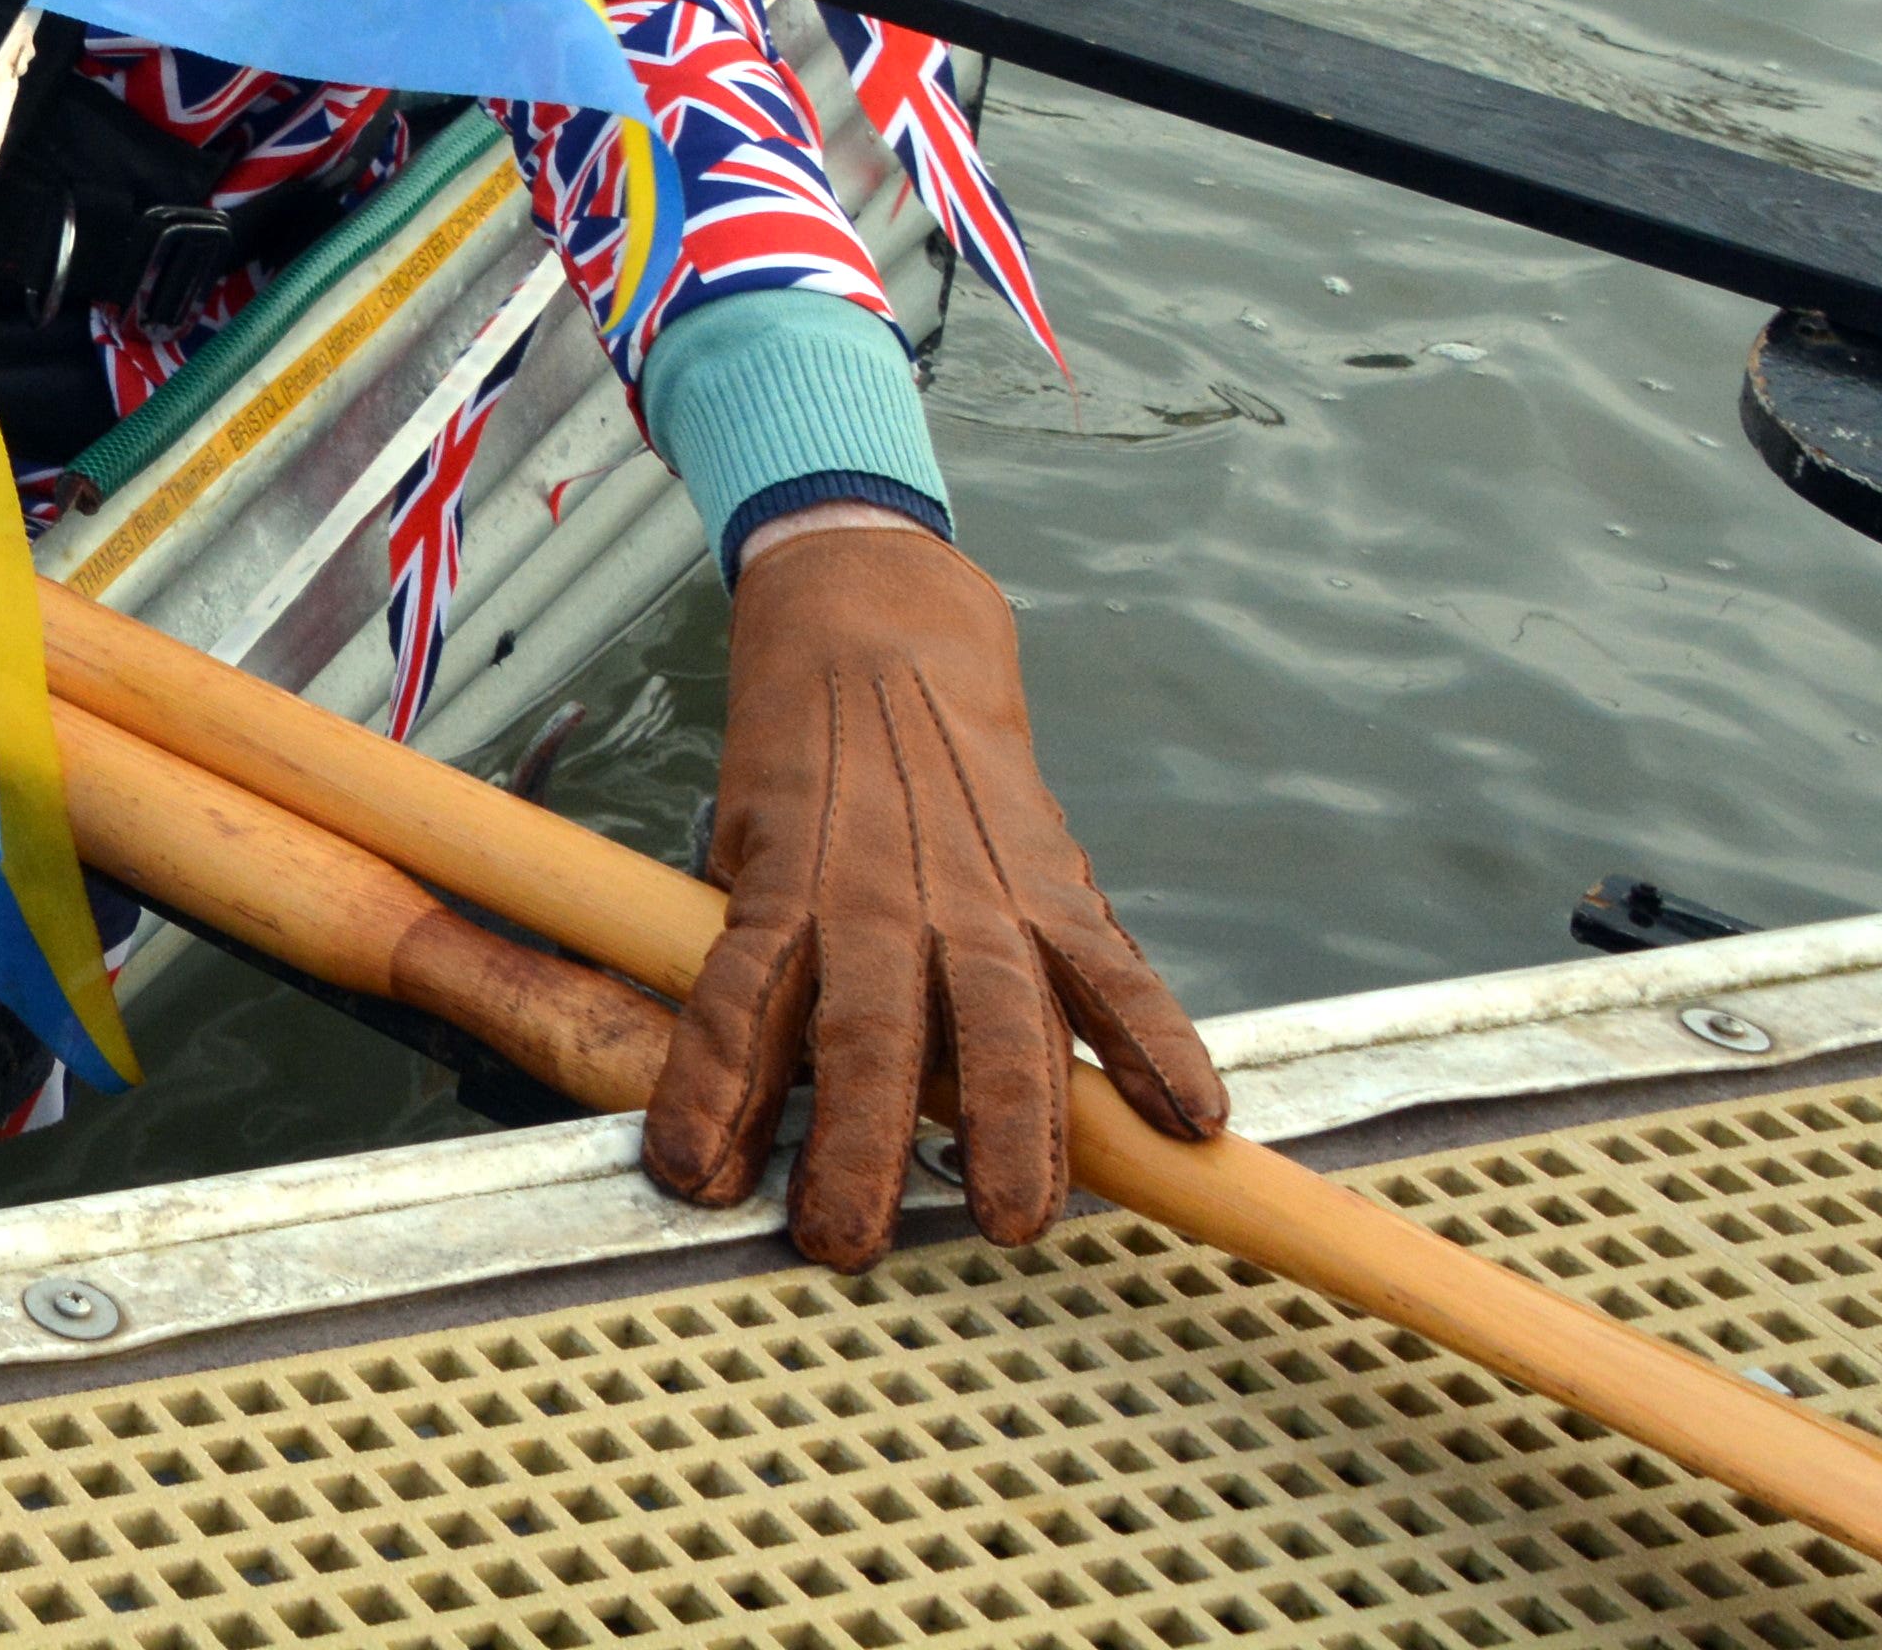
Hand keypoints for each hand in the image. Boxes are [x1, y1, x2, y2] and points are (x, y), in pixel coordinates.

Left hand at [644, 520, 1226, 1266]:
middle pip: (866, 1037)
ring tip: (1015, 1220)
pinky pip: (1110, 973)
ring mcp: (973, 892)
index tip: (692, 1181)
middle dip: (858, 1148)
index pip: (736, 1007)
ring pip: (996, 1021)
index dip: (710, 1096)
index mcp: (783, 894)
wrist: (875, 639)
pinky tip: (1189, 1118)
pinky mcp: (1050, 881)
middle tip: (845, 1242)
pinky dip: (1155, 1044)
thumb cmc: (800, 779)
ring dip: (1011, 1130)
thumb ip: (758, 968)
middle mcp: (876, 899)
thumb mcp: (743, 859)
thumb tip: (731, 1101)